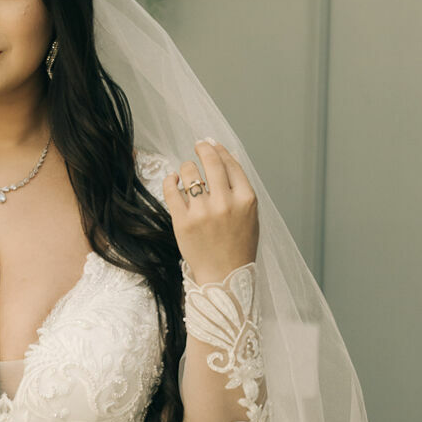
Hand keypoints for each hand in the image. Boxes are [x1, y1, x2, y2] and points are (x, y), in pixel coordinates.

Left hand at [162, 139, 258, 285]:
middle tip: (198, 145)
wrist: (225, 277)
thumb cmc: (238, 246)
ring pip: (190, 173)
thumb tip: (227, 157)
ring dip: (187, 167)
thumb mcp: (250, 216)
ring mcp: (203, 212)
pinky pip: (172, 190)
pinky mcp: (183, 221)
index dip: (220, 150)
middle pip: (211, 162)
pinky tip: (173, 179)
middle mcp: (225, 203)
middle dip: (203, 148)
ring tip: (186, 172)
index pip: (231, 164)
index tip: (212, 144)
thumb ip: (240, 189)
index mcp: (246, 200)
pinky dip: (171, 180)